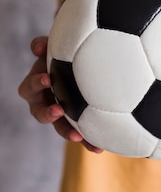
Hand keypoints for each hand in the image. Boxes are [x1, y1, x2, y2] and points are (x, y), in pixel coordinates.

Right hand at [17, 36, 101, 152]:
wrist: (86, 61)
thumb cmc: (68, 52)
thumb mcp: (57, 46)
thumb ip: (45, 44)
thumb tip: (37, 46)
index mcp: (38, 84)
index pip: (30, 86)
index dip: (36, 83)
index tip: (47, 79)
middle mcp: (46, 100)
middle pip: (39, 112)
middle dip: (47, 113)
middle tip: (58, 110)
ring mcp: (61, 112)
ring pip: (59, 126)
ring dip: (66, 131)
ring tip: (78, 136)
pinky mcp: (75, 121)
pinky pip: (80, 133)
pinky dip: (88, 141)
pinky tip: (99, 148)